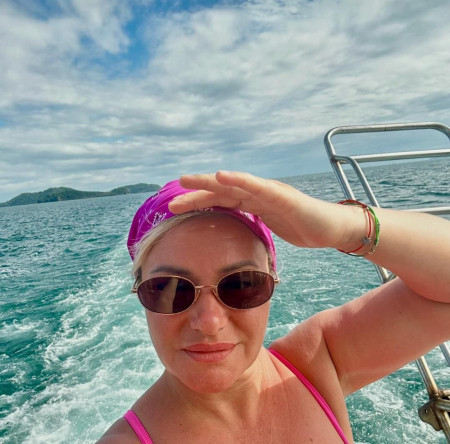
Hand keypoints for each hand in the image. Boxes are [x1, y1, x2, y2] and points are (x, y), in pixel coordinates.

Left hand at [168, 171, 355, 248]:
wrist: (332, 228)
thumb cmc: (303, 227)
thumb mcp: (270, 228)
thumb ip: (253, 224)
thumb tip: (233, 237)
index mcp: (253, 203)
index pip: (221, 201)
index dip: (199, 202)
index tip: (177, 208)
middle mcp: (257, 193)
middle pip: (222, 191)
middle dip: (196, 193)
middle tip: (172, 197)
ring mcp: (269, 192)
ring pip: (234, 185)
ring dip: (209, 182)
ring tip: (187, 180)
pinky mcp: (282, 195)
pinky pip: (258, 186)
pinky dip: (240, 180)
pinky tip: (222, 176)